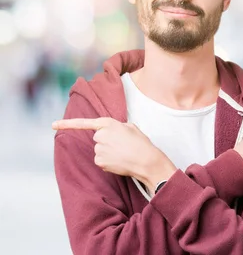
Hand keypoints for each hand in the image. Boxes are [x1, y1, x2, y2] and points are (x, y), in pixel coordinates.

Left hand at [52, 118, 175, 192]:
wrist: (146, 161)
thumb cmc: (141, 144)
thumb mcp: (132, 128)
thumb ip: (117, 127)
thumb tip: (113, 132)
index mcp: (108, 124)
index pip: (83, 123)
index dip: (67, 124)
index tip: (53, 125)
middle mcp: (100, 136)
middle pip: (97, 139)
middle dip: (107, 142)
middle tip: (122, 145)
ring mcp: (99, 149)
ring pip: (99, 151)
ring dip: (108, 153)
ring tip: (123, 154)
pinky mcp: (100, 161)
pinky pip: (101, 161)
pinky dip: (109, 162)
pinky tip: (120, 161)